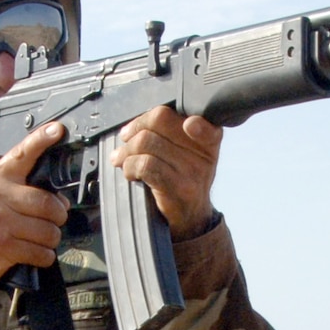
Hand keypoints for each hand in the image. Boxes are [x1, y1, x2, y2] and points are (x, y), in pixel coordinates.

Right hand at [0, 122, 70, 297]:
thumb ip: (19, 189)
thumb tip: (59, 198)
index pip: (22, 154)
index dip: (41, 140)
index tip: (57, 130)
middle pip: (49, 203)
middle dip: (58, 217)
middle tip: (52, 222)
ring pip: (48, 231)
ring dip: (50, 241)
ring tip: (37, 240)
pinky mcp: (1, 245)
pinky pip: (40, 252)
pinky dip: (43, 257)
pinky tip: (33, 254)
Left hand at [110, 105, 221, 238]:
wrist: (190, 217)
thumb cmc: (182, 180)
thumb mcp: (186, 153)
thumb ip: (169, 132)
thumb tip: (131, 125)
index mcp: (208, 137)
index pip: (185, 112)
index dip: (166, 113)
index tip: (148, 122)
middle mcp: (204, 151)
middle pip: (160, 121)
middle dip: (135, 129)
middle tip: (125, 140)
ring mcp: (194, 170)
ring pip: (148, 142)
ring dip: (127, 151)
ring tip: (121, 159)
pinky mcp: (180, 188)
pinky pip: (146, 165)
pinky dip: (130, 167)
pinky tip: (130, 173)